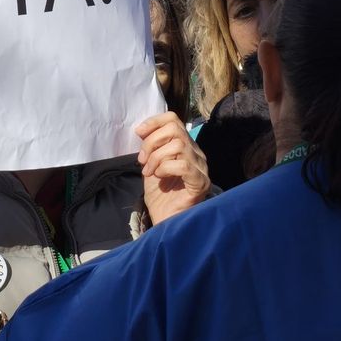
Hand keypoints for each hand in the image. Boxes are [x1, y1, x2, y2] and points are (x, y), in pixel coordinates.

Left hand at [135, 112, 211, 226]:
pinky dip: (165, 168)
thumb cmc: (160, 194)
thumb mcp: (150, 164)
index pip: (174, 120)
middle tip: (142, 160)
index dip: (154, 121)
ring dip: (156, 157)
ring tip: (149, 171)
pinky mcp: (201, 182)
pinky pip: (183, 164)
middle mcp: (197, 154)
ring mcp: (201, 167)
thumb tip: (142, 130)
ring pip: (178, 145)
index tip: (139, 132)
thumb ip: (150, 147)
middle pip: (175, 129)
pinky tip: (159, 177)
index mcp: (186, 146)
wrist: (165, 220)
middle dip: (152, 141)